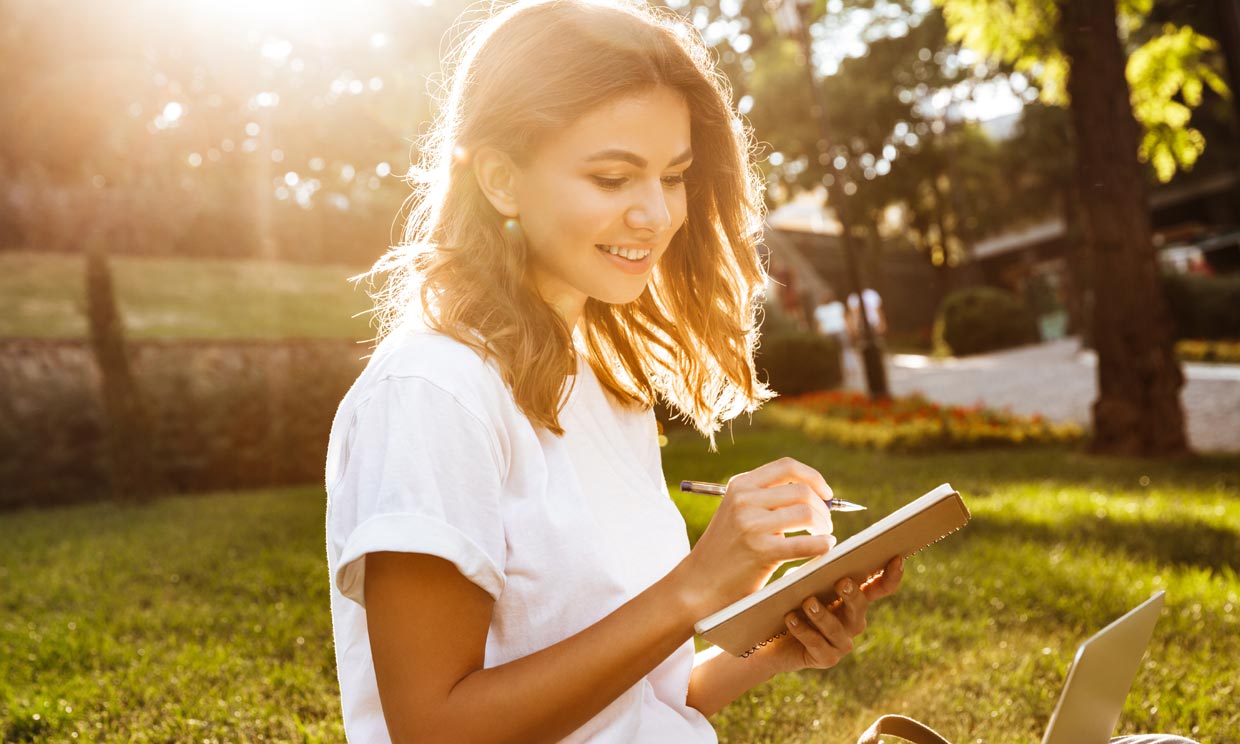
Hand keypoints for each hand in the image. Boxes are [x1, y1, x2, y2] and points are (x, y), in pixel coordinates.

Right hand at [676, 458, 837, 618]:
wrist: (700, 583)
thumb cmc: (726, 548)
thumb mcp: (737, 511)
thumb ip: (766, 497)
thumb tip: (817, 494)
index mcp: (740, 485)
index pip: (787, 467)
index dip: (814, 478)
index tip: (826, 494)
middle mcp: (744, 500)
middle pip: (802, 491)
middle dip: (822, 507)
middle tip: (826, 524)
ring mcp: (751, 525)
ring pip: (806, 513)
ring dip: (823, 526)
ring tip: (823, 536)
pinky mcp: (760, 551)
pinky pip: (805, 544)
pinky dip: (822, 545)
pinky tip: (825, 548)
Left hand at [759, 555, 904, 675]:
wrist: (770, 640)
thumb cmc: (790, 603)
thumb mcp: (802, 583)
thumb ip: (814, 572)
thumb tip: (820, 560)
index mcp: (853, 600)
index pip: (878, 587)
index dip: (890, 576)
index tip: (896, 558)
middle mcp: (853, 622)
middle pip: (860, 607)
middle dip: (852, 594)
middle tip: (842, 582)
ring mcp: (841, 643)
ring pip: (836, 628)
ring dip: (822, 615)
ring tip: (808, 602)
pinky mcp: (826, 659)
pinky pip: (816, 644)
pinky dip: (803, 630)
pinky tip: (790, 618)